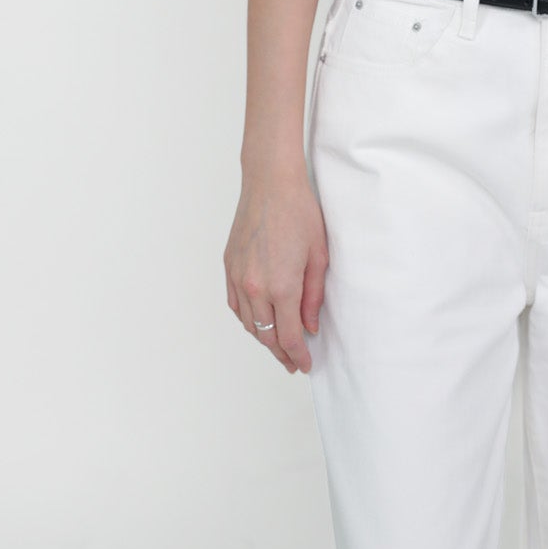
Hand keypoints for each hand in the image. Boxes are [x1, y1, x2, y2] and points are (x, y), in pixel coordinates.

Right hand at [224, 168, 327, 373]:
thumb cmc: (299, 212)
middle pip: (266, 336)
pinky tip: (258, 321)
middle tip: (293, 362)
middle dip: (281, 352)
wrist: (270, 183)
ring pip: (248, 323)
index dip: (298, 355)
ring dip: (263, 338)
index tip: (305, 365)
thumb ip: (313, 296)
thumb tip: (310, 325)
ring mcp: (237, 277)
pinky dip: (247, 319)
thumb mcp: (319, 255)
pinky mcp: (229, 266)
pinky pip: (235, 305)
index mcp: (281, 286)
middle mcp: (255, 287)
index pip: (289, 336)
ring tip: (278, 344)